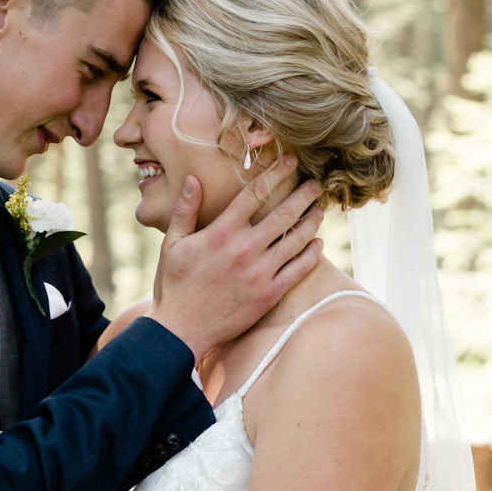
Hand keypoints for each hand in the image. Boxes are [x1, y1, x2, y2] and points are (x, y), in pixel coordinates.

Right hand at [147, 157, 324, 362]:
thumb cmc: (174, 285)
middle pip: (282, 213)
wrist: (180, 329)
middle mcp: (244, 249)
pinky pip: (298, 270)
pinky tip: (318, 244)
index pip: (254, 194)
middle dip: (303, 195)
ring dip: (311, 222)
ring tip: (320, 209)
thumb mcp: (171, 244)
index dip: (275, 174)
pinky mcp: (268, 295)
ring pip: (296, 240)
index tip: (290, 161)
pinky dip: (311, 255)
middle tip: (316, 183)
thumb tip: (193, 179)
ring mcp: (259, 273)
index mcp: (220, 233)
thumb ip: (184, 210)